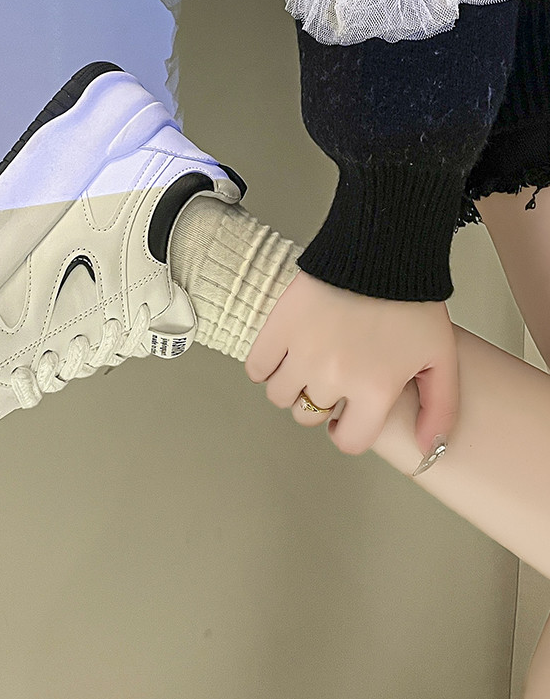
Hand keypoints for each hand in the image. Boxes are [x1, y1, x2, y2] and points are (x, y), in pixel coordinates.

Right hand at [244, 269, 458, 456]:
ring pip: (280, 396)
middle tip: (331, 378)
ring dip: (291, 386)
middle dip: (320, 401)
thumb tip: (426, 448)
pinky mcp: (277, 329)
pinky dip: (265, 366)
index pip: (348, 440)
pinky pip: (257, 368)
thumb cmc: (411, 301)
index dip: (348, 430)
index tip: (346, 416)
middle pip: (309, 415)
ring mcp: (301, 353)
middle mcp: (334, 378)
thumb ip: (440, 408)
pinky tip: (283, 353)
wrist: (380, 249)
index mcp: (374, 390)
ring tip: (306, 364)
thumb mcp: (440, 357)